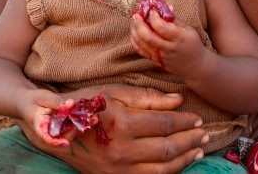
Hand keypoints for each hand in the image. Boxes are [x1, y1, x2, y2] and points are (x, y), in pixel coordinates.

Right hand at [17, 84, 207, 173]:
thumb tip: (178, 100)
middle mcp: (122, 150)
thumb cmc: (84, 104)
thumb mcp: (113, 91)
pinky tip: (178, 164)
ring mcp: (119, 168)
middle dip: (189, 140)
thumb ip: (147, 98)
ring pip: (162, 168)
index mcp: (123, 123)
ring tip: (197, 149)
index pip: (164, 124)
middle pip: (167, 148)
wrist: (53, 128)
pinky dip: (168, 173)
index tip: (196, 117)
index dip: (184, 121)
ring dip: (184, 159)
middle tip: (204, 133)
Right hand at [17, 88, 80, 147]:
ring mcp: (53, 132)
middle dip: (72, 133)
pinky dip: (73, 125)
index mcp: (39, 126)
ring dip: (75, 129)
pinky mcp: (58, 129)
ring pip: (65, 136)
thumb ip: (56, 101)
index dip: (55, 143)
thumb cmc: (32, 99)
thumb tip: (71, 104)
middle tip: (80, 119)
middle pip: (60, 139)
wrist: (25, 103)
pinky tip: (77, 116)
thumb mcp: (43, 96)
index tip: (65, 143)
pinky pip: (67, 130)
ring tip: (80, 116)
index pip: (46, 138)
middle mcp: (46, 133)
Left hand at [130, 11, 208, 79]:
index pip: (162, 28)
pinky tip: (134, 32)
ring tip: (134, 21)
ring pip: (142, 44)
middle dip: (139, 24)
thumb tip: (162, 6)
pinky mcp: (156, 62)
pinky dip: (135, 41)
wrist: (196, 66)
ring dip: (134, 31)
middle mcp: (169, 49)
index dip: (154, 18)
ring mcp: (161, 57)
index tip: (152, 10)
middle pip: (149, 37)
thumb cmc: (192, 44)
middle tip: (136, 15)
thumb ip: (174, 19)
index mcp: (179, 38)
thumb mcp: (188, 29)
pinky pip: (141, 51)